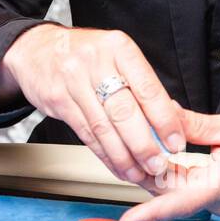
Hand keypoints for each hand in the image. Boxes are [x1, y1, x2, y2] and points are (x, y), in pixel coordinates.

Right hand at [0, 24, 186, 181]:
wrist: (37, 49)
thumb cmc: (86, 55)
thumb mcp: (120, 59)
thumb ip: (149, 90)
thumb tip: (181, 125)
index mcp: (119, 47)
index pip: (147, 88)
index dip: (164, 120)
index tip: (176, 143)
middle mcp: (95, 61)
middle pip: (124, 111)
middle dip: (144, 145)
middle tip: (158, 165)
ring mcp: (73, 80)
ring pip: (103, 127)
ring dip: (124, 157)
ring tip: (139, 173)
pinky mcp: (57, 100)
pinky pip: (86, 133)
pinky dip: (105, 155)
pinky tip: (117, 165)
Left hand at [118, 109, 219, 220]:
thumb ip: (195, 126)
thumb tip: (162, 114)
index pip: (182, 201)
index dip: (153, 212)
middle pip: (171, 193)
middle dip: (144, 175)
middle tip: (120, 155)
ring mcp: (219, 202)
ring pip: (178, 191)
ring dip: (157, 173)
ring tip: (134, 152)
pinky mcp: (217, 199)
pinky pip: (188, 189)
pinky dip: (172, 175)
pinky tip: (159, 157)